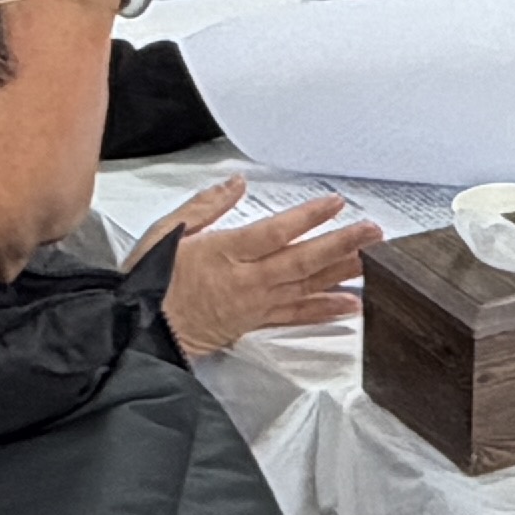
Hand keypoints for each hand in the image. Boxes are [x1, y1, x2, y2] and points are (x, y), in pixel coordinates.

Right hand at [147, 179, 369, 354]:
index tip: (335, 204)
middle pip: (301, 260)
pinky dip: (324, 309)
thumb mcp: (169, 231)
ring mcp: (254, 304)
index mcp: (224, 252)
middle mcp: (245, 280)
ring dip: (342, 273)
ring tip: (372, 262)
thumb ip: (207, 205)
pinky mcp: (254, 322)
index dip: (308, 217)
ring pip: (305, 287)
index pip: (275, 232)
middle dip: (340, 245)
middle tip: (372, 233)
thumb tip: (235, 184)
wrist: (141, 330)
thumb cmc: (151, 281)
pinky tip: (348, 302)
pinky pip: (296, 315)